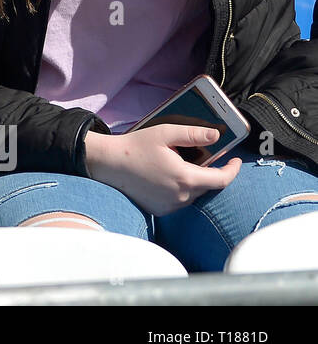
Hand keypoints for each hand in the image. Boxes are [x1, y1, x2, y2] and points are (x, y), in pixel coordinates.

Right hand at [85, 125, 241, 216]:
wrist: (108, 164)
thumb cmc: (135, 147)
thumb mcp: (164, 133)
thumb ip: (193, 134)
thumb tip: (216, 135)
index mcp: (186, 178)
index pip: (222, 179)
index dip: (233, 170)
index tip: (235, 160)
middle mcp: (181, 196)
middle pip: (208, 186)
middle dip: (210, 172)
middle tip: (202, 157)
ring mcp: (170, 206)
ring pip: (194, 193)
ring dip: (193, 181)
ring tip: (179, 165)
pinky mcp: (160, 210)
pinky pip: (180, 200)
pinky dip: (180, 189)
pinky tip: (167, 177)